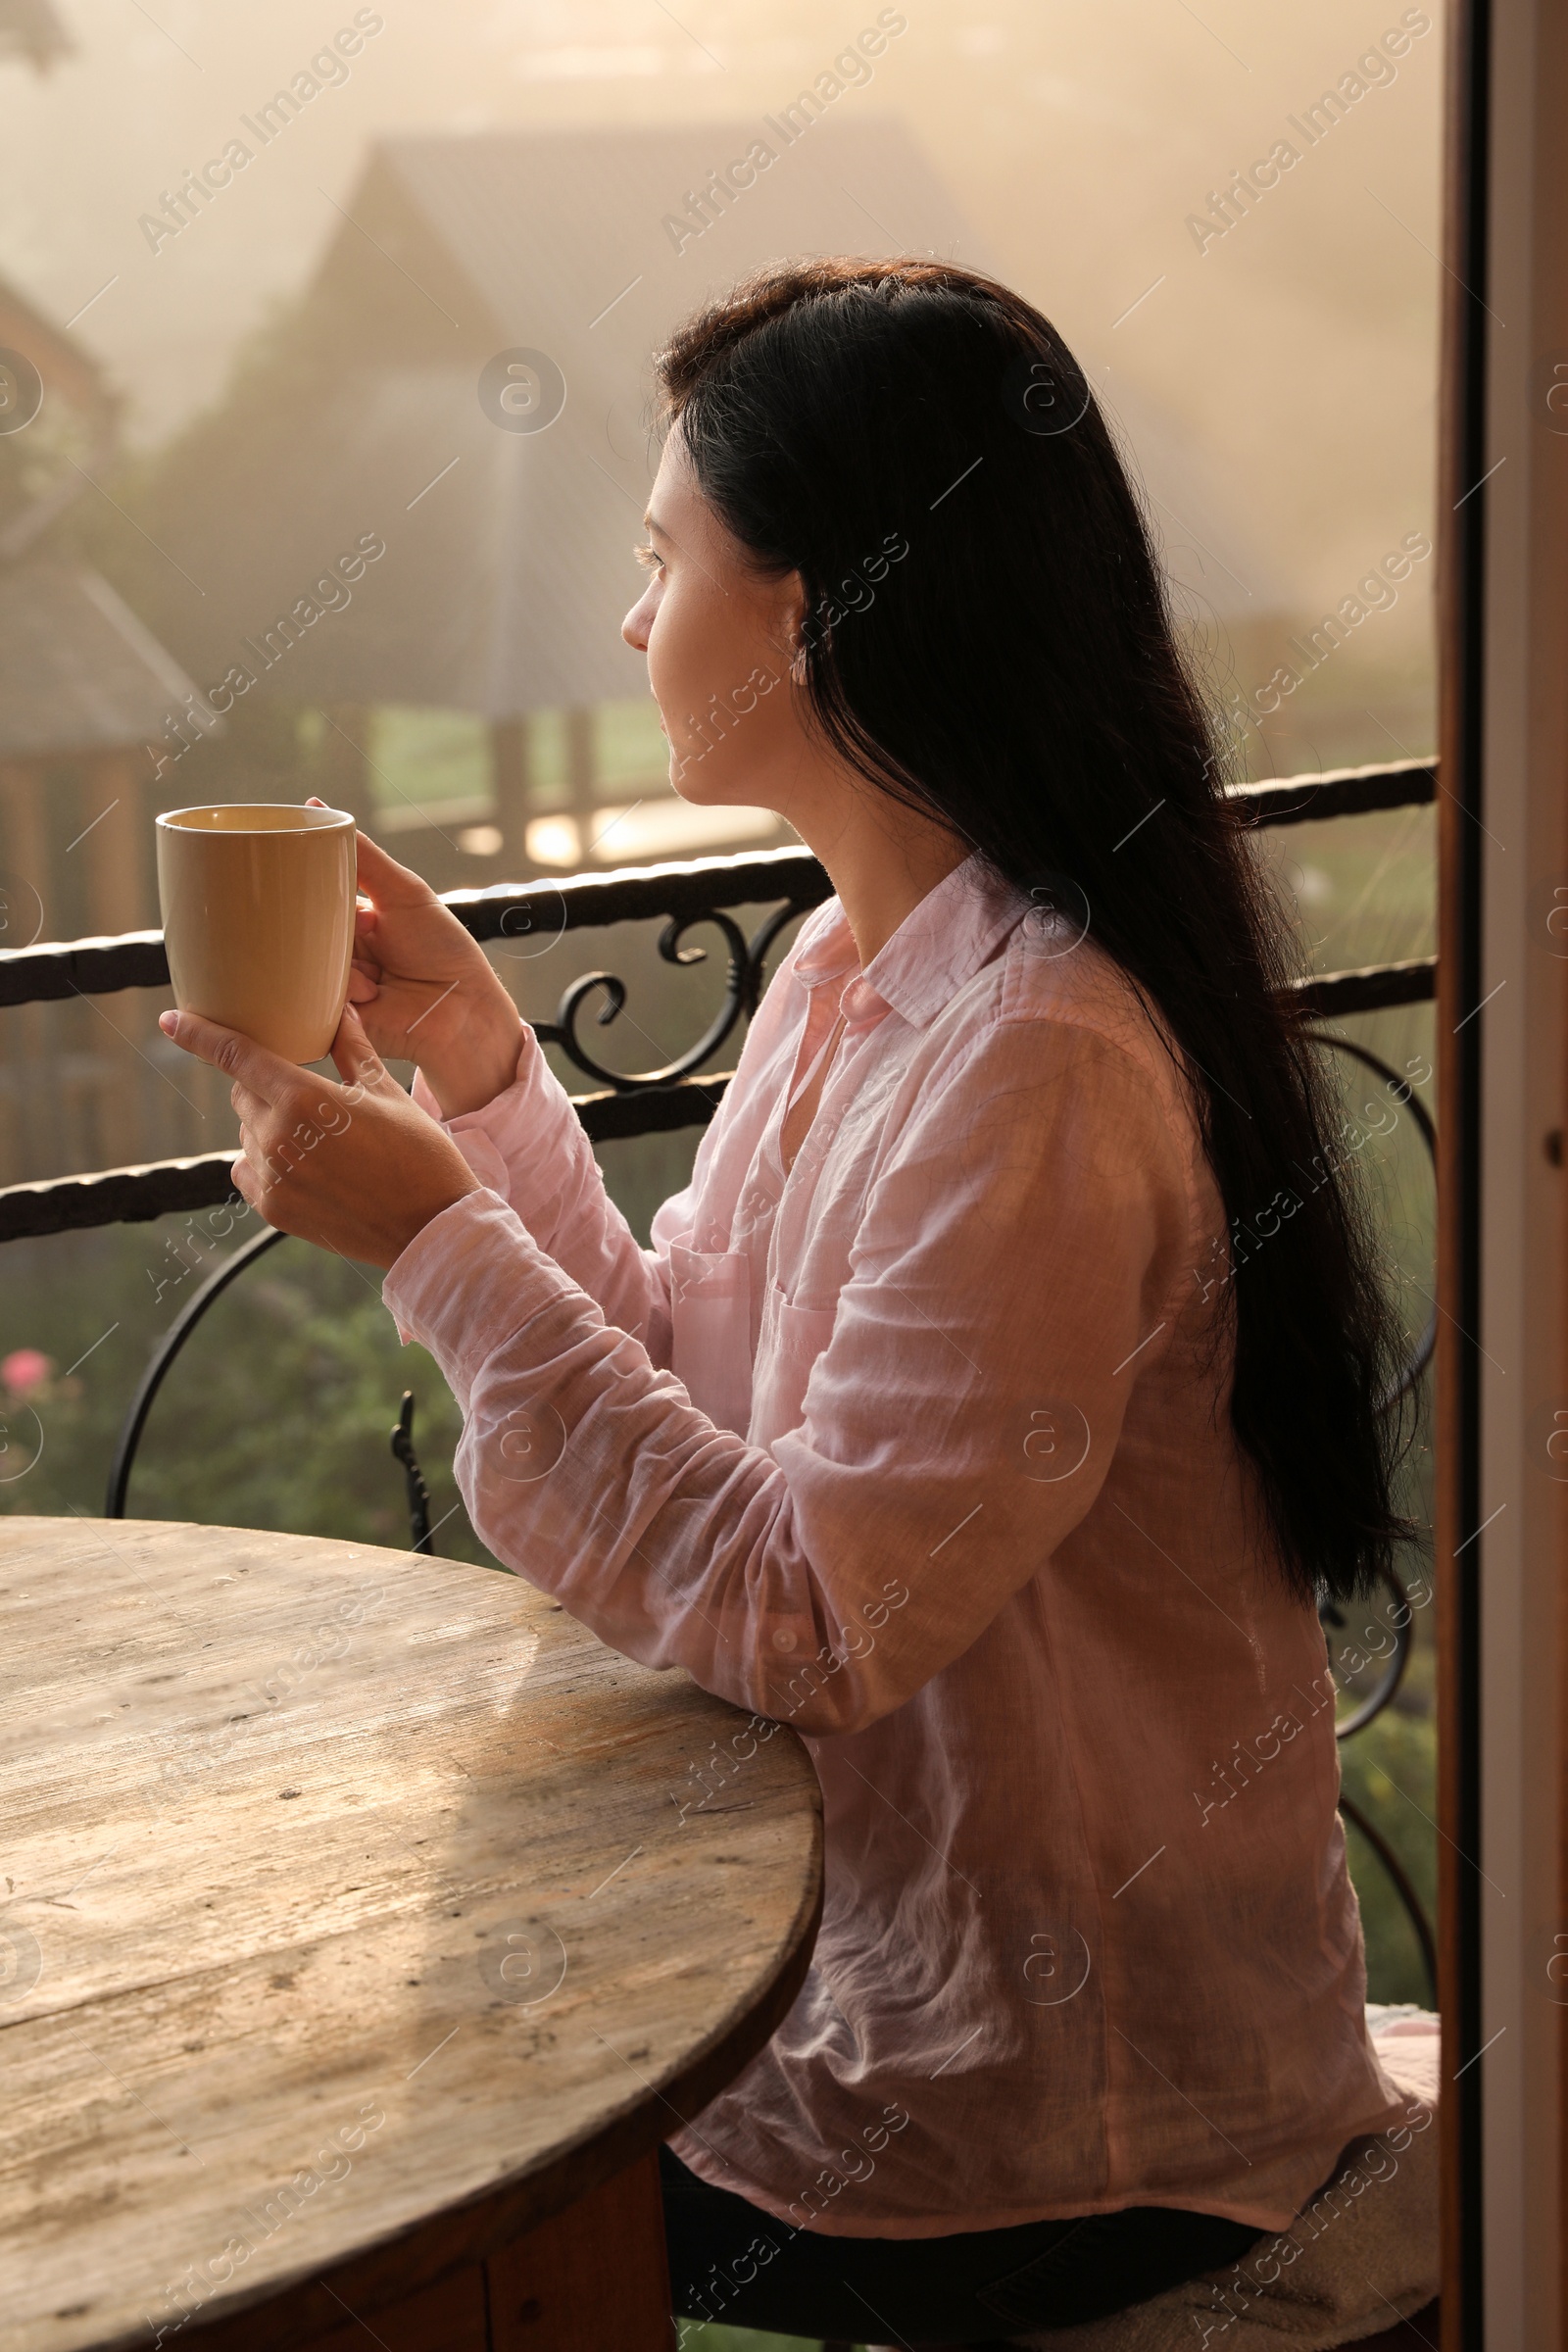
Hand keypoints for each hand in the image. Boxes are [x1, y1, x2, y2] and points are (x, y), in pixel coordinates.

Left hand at [159, 1002, 481, 1269]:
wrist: (428, 1226)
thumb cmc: (418, 1153)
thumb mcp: (388, 1092)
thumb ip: (351, 1049)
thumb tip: (339, 1010)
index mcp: (304, 1098)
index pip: (236, 1055)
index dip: (199, 1035)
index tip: (170, 1020)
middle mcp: (277, 1136)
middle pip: (243, 1094)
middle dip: (266, 1088)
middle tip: (312, 1100)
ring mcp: (272, 1176)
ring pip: (248, 1134)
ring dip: (269, 1128)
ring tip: (324, 1144)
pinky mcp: (272, 1208)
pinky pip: (248, 1171)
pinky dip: (267, 1163)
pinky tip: (309, 1170)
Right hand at [320, 802, 527, 1117]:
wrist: (466, 1012)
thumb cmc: (444, 950)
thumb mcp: (404, 892)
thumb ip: (363, 856)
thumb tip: (315, 806)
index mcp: (350, 919)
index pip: (308, 897)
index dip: (295, 889)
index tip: (278, 876)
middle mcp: (337, 951)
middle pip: (301, 931)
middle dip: (316, 932)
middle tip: (358, 937)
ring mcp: (333, 985)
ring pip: (307, 963)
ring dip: (341, 966)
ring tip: (378, 977)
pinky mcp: (332, 1019)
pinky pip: (315, 999)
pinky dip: (345, 993)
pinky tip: (372, 995)